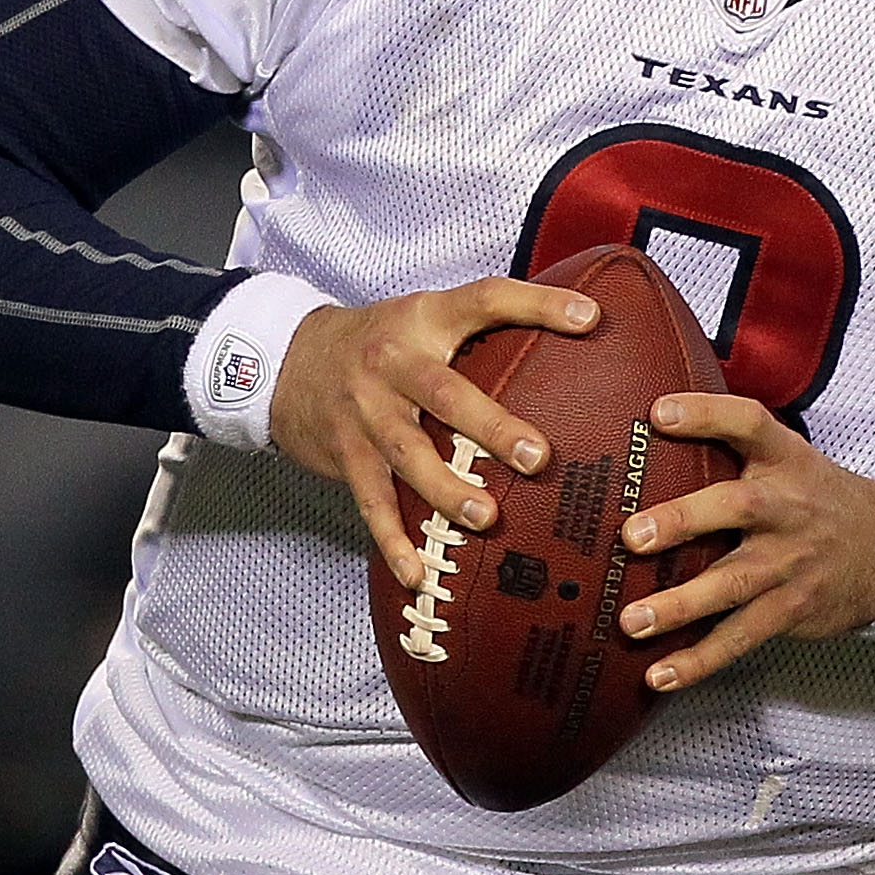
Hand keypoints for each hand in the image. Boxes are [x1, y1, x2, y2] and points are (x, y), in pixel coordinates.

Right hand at [268, 280, 601, 587]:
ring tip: (486, 518)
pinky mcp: (347, 455)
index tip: (588, 318)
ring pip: (407, 454)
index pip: (485, 299)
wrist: (286, 359)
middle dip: (491, 426)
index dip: (537, 305)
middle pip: (444, 392)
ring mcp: (365, 412)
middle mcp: (392, 363)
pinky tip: (418, 575)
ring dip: (445, 490)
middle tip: (537, 457)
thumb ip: (487, 324)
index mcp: (424, 320)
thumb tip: (583, 326)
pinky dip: (394, 542)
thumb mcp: (425, 316)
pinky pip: (372, 503)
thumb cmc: (381, 341)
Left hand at [615, 393, 874, 693]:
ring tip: (632, 621)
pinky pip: (740, 637)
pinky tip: (661, 675)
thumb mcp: (789, 458)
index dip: (706, 414)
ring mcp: (790, 563)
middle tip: (632, 536)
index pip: (749, 424)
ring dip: (680, 605)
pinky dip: (700, 659)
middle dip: (683, 521)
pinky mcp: (789, 609)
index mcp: (784, 461)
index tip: (659, 413)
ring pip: (733, 584)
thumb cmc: (816, 499)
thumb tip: (650, 421)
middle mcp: (787, 509)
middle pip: (738, 508)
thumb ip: (732, 445)